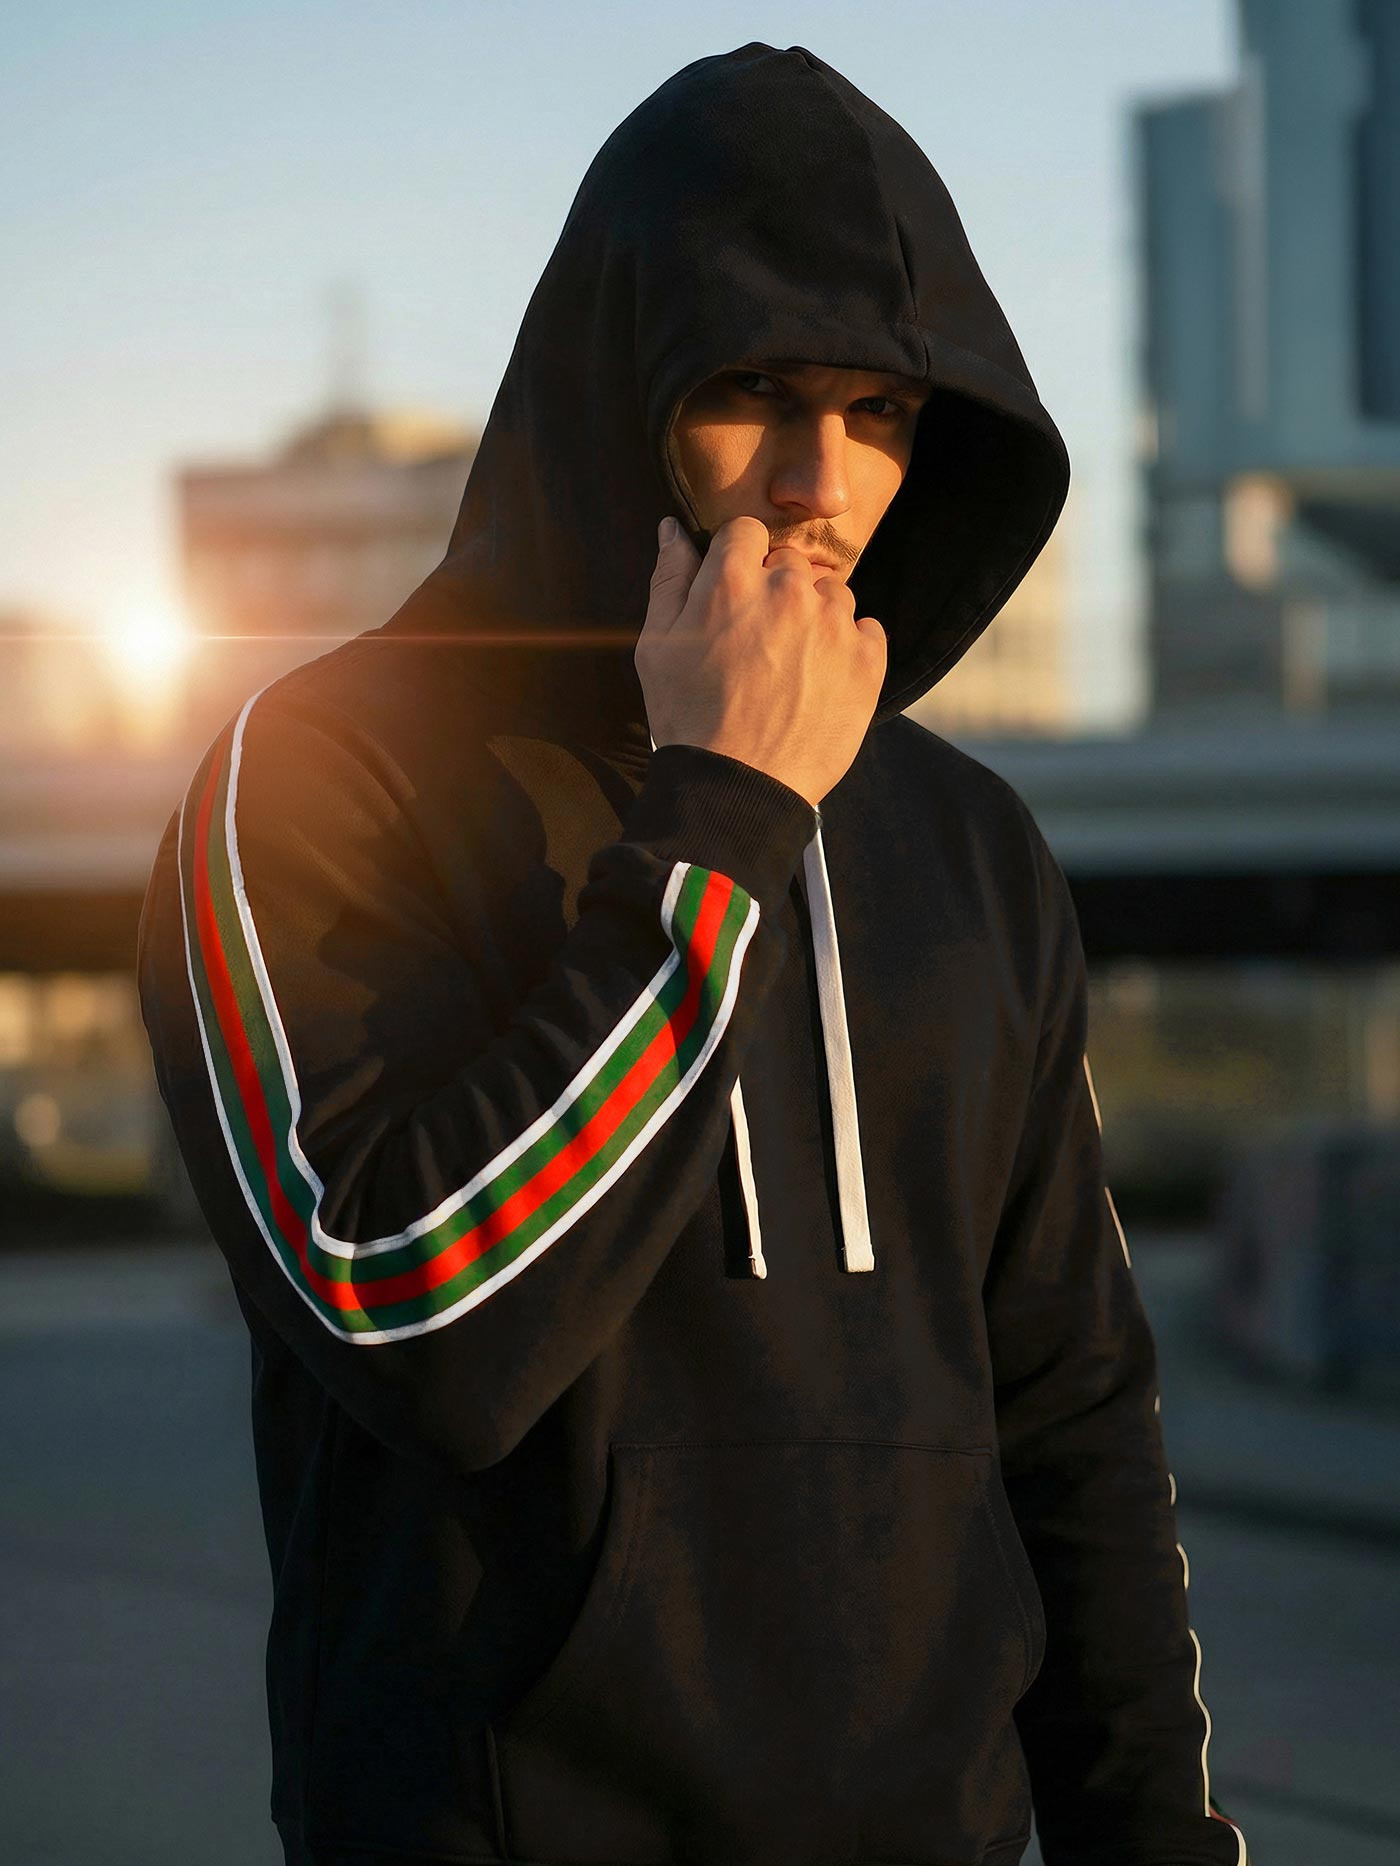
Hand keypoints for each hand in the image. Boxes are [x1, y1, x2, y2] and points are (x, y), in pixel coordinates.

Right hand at [634, 515, 886, 808]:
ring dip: (814, 617)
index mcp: (732, 580)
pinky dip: (849, 647)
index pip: (746, 531)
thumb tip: (673, 527)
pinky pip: (866, 630)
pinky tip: (821, 679)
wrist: (737, 787)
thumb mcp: (655, 646)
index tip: (734, 594)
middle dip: (776, 590)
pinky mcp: (866, 661)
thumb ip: (669, 578)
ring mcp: (833, 625)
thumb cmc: (688, 718)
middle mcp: (789, 590)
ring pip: (831, 594)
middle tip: (759, 641)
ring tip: (791, 665)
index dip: (738, 560)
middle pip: (790, 562)